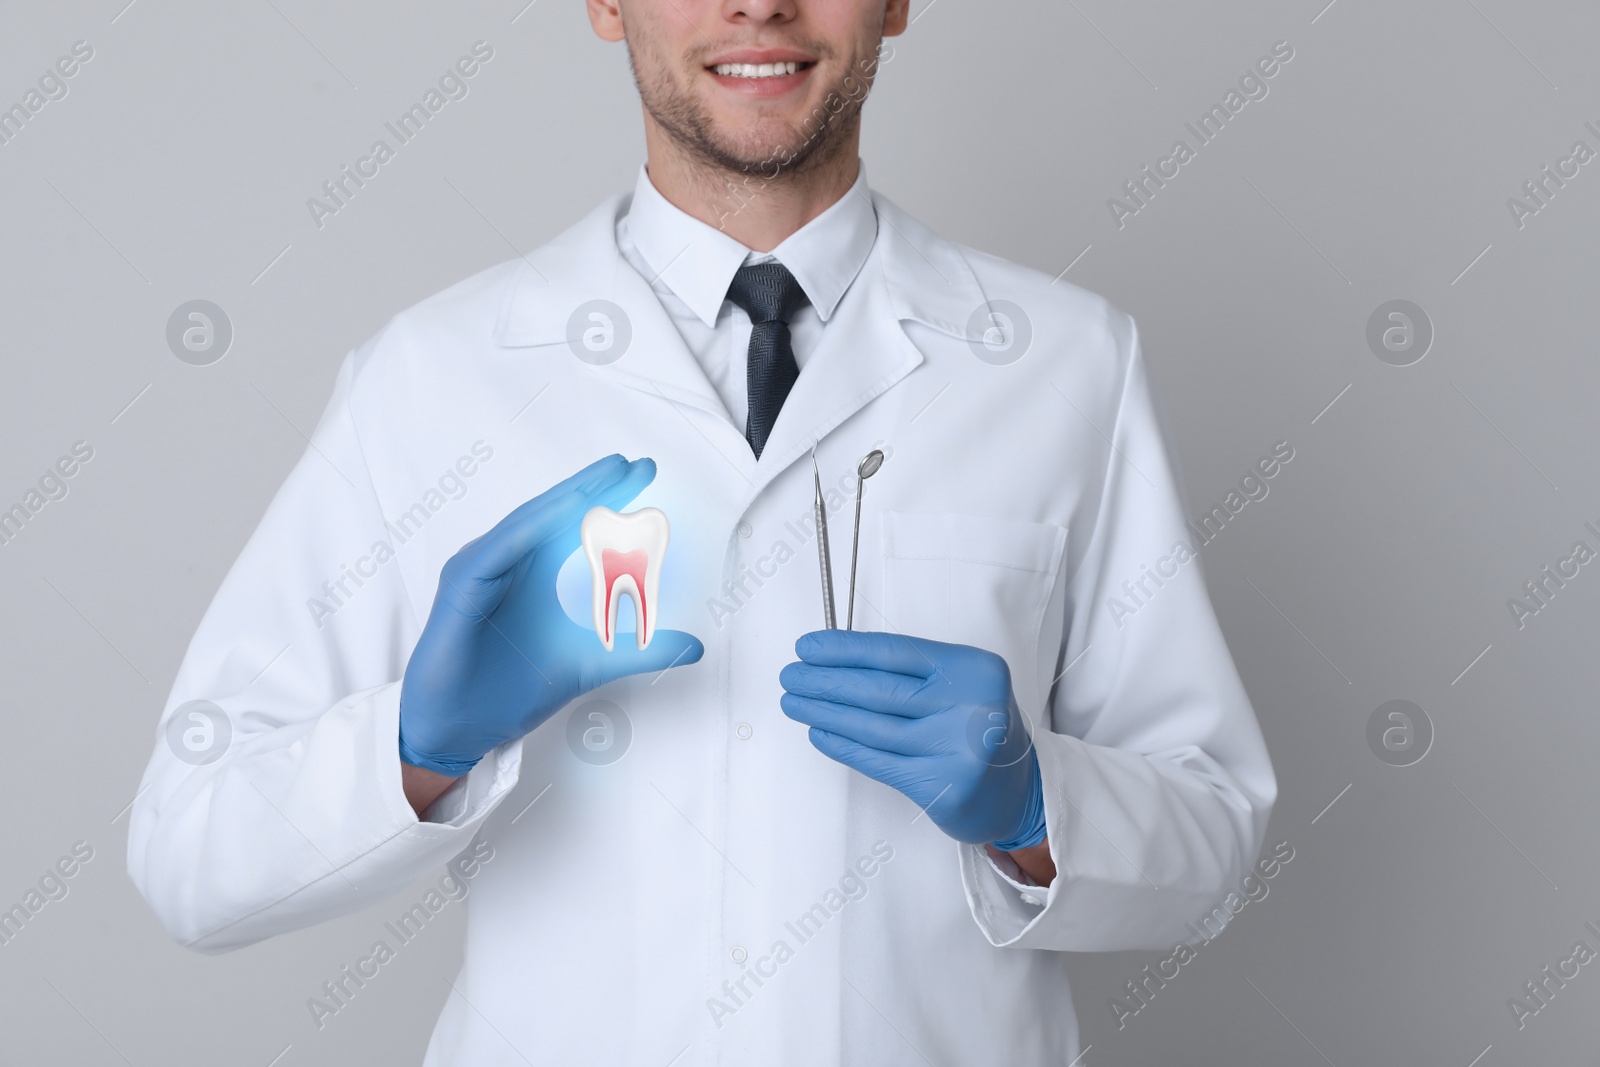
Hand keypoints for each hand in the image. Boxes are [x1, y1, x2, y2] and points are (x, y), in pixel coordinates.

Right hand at [398, 454, 702, 775]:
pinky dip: (530, 529)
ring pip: (530, 521)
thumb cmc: (507, 695)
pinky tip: (560, 512)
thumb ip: (639, 650)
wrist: (457, 730)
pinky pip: (500, 548)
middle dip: (598, 487)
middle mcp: (508, 563)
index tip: (649, 478)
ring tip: (609, 475)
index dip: (611, 501)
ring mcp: (482, 569)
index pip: (575, 528)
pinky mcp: (461, 584)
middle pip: (556, 515)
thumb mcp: (590, 666)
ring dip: (569, 496)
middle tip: (640, 464)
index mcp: (534, 575)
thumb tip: (695, 645)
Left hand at [779, 631, 1045, 850]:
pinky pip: (878, 761)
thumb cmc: (980, 726)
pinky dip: (842, 746)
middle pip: (879, 689)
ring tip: (795, 702)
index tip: (808, 647)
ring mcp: (957, 750)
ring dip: (824, 712)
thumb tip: (837, 660)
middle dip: (825, 681)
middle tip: (790, 675)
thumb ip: (914, 671)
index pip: (895, 652)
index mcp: (975, 669)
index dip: (844, 649)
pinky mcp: (942, 788)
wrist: (1019, 790)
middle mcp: (971, 707)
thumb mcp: (963, 683)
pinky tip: (820, 733)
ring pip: (873, 726)